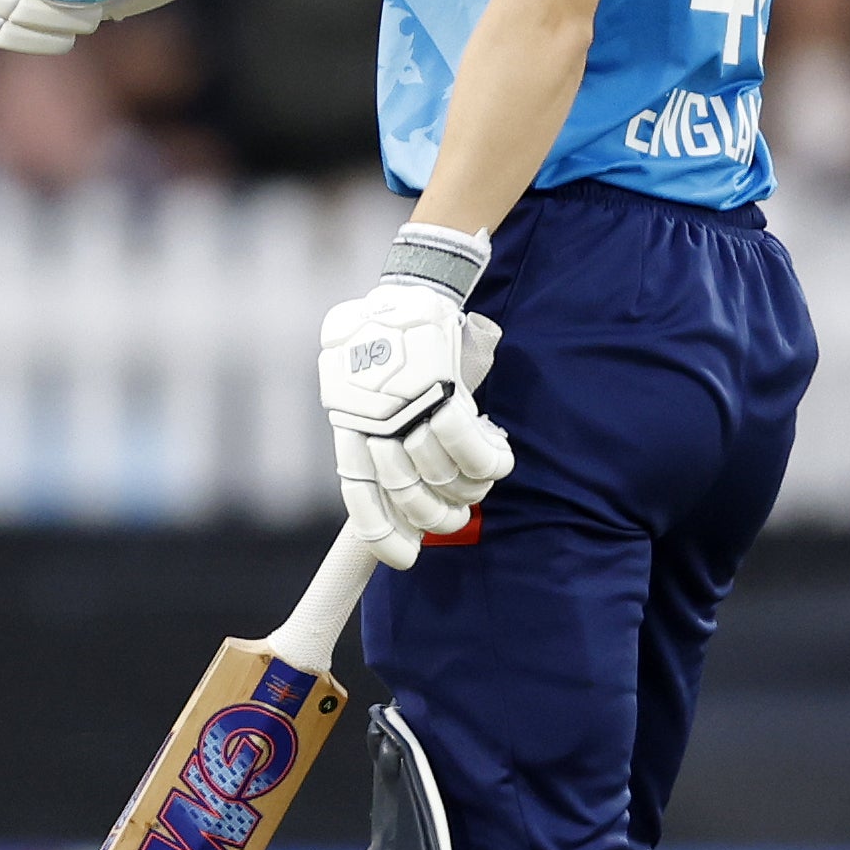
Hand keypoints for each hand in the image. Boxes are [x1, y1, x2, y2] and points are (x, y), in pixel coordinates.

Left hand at [318, 230, 511, 567]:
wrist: (409, 288)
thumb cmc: (389, 342)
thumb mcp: (362, 389)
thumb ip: (376, 436)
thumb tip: (406, 492)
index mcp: (350, 427)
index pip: (360, 499)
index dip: (384, 537)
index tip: (408, 560)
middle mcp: (372, 421)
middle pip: (408, 495)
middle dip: (439, 517)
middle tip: (457, 515)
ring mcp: (405, 405)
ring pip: (442, 473)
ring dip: (469, 484)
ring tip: (479, 477)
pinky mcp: (439, 386)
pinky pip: (469, 444)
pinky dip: (488, 458)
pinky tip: (499, 452)